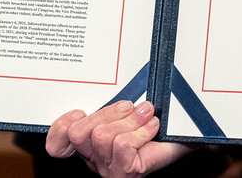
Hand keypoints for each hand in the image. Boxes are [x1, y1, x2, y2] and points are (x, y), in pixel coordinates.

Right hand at [47, 100, 189, 176]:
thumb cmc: (154, 127)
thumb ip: (108, 102)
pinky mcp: (127, 171)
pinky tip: (152, 127)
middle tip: (128, 106)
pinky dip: (140, 131)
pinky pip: (123, 144)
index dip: (60, 127)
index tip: (79, 111)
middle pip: (79, 133)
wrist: (184, 142)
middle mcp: (95, 158)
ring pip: (102, 136)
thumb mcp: (126, 110)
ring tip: (145, 115)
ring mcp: (110, 167)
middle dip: (106, 113)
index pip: (57, 144)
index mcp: (90, 143)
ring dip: (129, 120)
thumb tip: (98, 75)